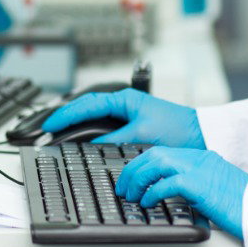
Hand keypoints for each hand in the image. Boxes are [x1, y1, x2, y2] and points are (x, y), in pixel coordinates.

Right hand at [40, 88, 205, 148]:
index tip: (49, 125)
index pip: (87, 104)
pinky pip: (103, 124)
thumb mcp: (143, 136)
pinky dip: (89, 130)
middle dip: (65, 116)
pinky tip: (82, 139)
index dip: (66, 115)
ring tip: (57, 132)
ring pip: (93, 115)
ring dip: (76, 122)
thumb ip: (116, 140)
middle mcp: (124, 102)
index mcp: (125, 98)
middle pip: (86, 106)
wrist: (202, 135)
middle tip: (46, 128)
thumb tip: (92, 147)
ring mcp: (127, 113)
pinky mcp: (132, 124)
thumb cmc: (178, 130)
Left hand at [115, 146, 247, 238]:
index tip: (132, 175)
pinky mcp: (199, 184)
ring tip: (130, 194)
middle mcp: (198, 158)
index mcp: (202, 157)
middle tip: (123, 185)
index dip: (143, 162)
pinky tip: (147, 202)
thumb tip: (176, 194)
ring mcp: (199, 169)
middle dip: (134, 169)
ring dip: (138, 178)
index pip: (163, 152)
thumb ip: (197, 184)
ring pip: (156, 162)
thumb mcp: (217, 187)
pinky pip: (166, 183)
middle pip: (155, 153)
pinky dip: (152, 192)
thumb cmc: (244, 203)